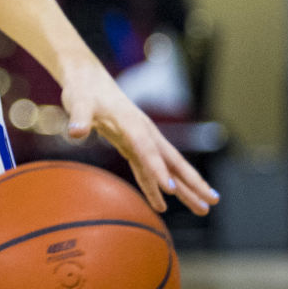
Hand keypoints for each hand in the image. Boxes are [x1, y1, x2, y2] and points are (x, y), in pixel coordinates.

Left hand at [61, 63, 218, 215]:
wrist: (87, 79)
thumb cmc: (84, 90)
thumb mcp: (79, 102)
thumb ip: (79, 117)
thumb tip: (75, 132)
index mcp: (132, 123)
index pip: (147, 149)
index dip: (158, 169)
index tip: (171, 190)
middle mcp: (143, 133)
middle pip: (172, 161)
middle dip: (193, 182)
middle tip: (212, 202)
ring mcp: (140, 140)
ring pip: (166, 168)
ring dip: (184, 190)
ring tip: (203, 210)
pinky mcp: (131, 145)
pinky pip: (146, 170)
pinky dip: (153, 188)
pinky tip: (160, 206)